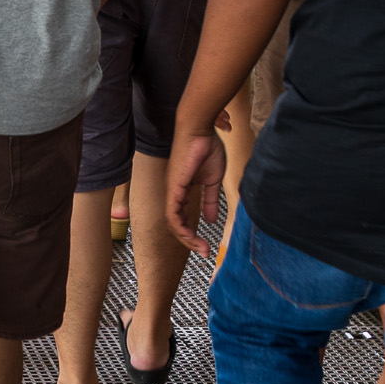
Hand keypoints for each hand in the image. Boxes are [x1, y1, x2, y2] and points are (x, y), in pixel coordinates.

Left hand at [164, 123, 227, 257]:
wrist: (200, 130)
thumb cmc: (206, 149)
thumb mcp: (212, 181)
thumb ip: (210, 200)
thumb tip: (211, 220)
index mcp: (183, 192)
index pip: (184, 219)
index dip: (194, 234)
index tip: (208, 246)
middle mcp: (175, 194)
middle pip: (178, 225)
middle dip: (191, 242)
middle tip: (206, 253)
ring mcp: (172, 191)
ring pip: (174, 223)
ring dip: (187, 239)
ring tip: (201, 249)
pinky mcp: (173, 188)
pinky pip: (172, 214)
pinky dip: (180, 227)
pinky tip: (190, 236)